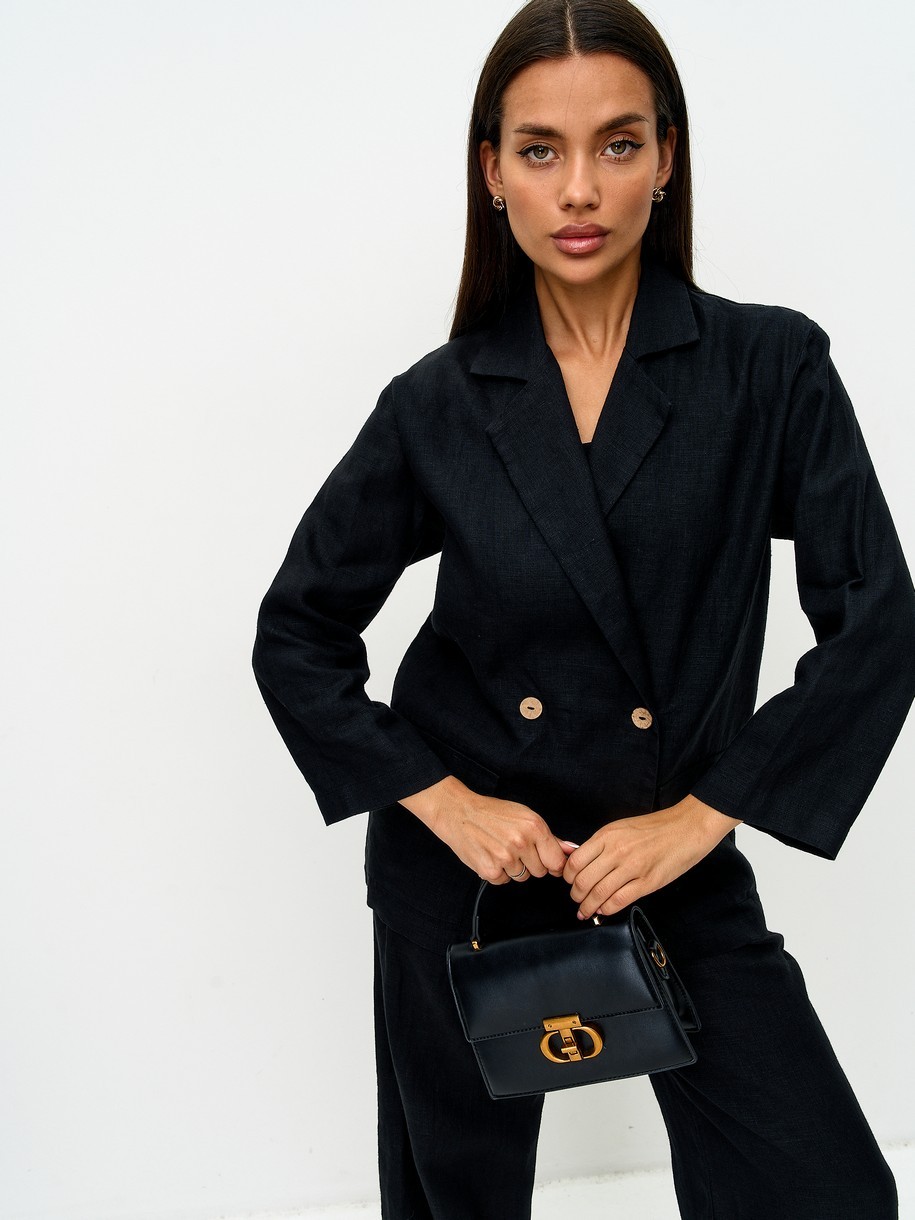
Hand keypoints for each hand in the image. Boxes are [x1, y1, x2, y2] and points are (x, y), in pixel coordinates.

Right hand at [399, 775, 571, 883]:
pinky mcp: (489, 870)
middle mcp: (521, 842)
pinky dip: (497, 872)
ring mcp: (505, 858)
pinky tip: (489, 855)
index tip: (546, 861)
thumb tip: (570, 850)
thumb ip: (549, 837)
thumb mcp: (524, 816)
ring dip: (513, 868)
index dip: (552, 863)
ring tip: (499, 848)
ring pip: (521, 877)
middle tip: (514, 848)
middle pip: (539, 872)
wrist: (458, 812)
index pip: (556, 861)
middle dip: (530, 863)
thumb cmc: (492, 812)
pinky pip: (503, 881)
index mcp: (534, 827)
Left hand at [563, 795, 740, 919]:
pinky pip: (619, 901)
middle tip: (576, 900)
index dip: (568, 876)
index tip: (569, 882)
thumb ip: (602, 844)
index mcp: (607, 835)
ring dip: (588, 906)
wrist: (687, 828)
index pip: (575, 861)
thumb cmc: (656, 827)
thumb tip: (583, 862)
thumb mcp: (621, 827)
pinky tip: (603, 911)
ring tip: (585, 911)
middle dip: (576, 895)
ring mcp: (632, 867)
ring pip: (598, 893)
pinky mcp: (647, 882)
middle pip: (583, 880)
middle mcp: (616, 851)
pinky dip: (606, 909)